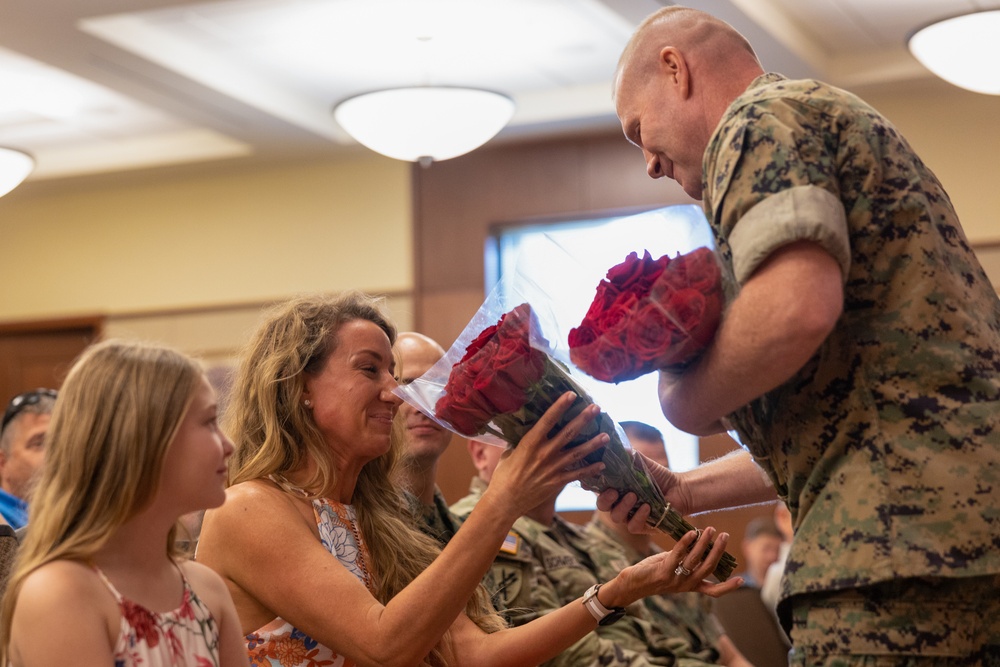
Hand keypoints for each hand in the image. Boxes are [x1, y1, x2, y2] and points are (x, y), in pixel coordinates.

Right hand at [488, 392, 606, 515]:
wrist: (505, 501)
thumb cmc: (503, 475)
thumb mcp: (509, 453)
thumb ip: (521, 441)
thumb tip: (527, 429)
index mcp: (530, 443)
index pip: (547, 420)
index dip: (560, 406)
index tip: (571, 394)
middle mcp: (544, 453)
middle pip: (568, 433)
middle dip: (583, 419)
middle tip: (596, 408)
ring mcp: (553, 468)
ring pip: (578, 453)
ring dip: (593, 444)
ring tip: (606, 436)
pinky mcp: (557, 482)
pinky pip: (577, 474)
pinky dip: (590, 470)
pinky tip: (601, 464)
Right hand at [596, 449, 691, 533]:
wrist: (680, 489)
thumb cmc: (660, 476)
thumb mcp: (644, 463)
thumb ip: (630, 456)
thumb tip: (619, 447)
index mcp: (616, 488)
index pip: (597, 489)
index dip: (590, 486)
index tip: (588, 482)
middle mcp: (620, 503)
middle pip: (602, 506)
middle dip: (604, 499)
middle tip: (614, 491)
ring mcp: (630, 516)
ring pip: (616, 517)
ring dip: (623, 506)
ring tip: (634, 495)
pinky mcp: (642, 526)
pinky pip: (633, 526)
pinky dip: (639, 516)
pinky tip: (647, 507)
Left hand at [603, 528, 741, 604]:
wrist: (632, 583)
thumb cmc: (654, 572)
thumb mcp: (675, 566)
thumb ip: (687, 558)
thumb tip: (700, 541)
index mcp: (691, 586)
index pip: (713, 591)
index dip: (728, 587)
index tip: (742, 580)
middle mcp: (686, 584)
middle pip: (709, 568)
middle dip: (719, 551)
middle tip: (725, 536)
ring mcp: (676, 579)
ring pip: (696, 560)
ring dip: (705, 543)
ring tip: (711, 529)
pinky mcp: (664, 572)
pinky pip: (678, 554)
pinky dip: (686, 542)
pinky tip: (692, 532)